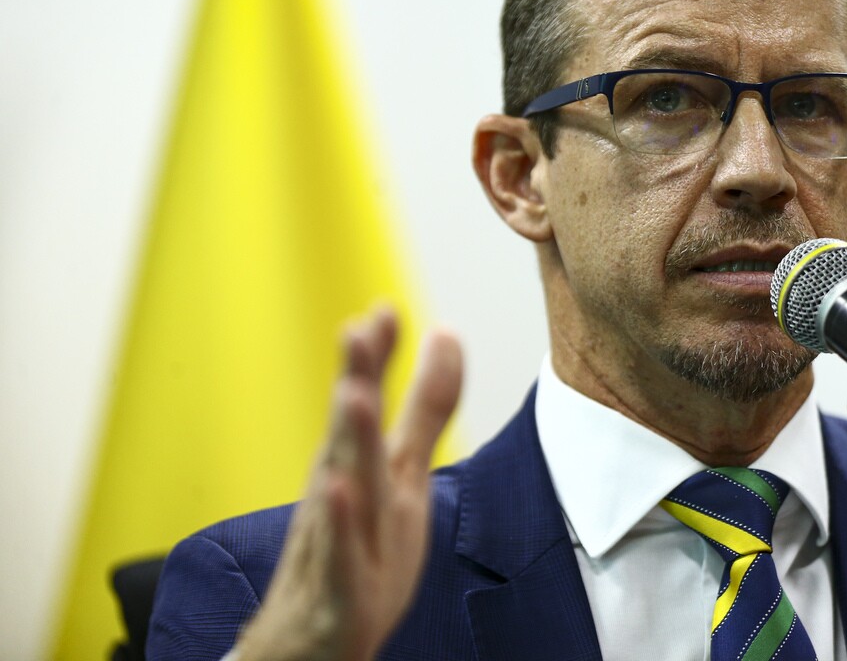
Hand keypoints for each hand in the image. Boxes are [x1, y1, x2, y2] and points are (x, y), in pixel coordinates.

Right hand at [236, 308, 461, 660]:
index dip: (375, 357)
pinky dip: (338, 524)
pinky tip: (338, 490)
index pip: (366, 400)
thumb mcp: (401, 472)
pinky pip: (338, 556)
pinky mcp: (338, 592)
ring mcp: (336, 540)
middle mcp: (341, 492)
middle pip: (348, 430)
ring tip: (354, 394)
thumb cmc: (355, 547)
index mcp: (357, 464)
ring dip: (348, 439)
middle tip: (358, 329)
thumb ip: (424, 406)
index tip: (385, 308)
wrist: (311, 644)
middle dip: (355, 378)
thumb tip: (445, 333)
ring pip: (342, 486)